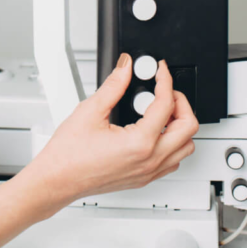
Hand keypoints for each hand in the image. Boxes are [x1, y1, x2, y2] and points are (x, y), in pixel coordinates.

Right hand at [0, 53, 199, 247]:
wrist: (57, 180)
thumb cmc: (68, 155)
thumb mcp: (90, 111)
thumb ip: (114, 85)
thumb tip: (125, 68)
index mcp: (139, 143)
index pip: (166, 104)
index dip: (165, 81)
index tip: (160, 72)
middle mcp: (149, 160)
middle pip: (189, 128)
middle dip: (181, 103)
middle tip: (165, 91)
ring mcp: (148, 172)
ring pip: (185, 147)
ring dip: (180, 127)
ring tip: (162, 112)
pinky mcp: (144, 179)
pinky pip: (172, 161)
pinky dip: (173, 144)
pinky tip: (155, 132)